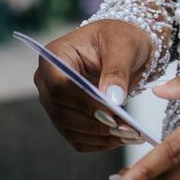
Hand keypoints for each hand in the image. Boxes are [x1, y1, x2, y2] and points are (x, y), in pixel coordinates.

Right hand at [33, 19, 152, 151]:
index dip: (85, 103)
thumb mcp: (123, 46)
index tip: (112, 114)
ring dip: (100, 137)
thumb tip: (112, 100)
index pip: (61, 86)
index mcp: (55, 56)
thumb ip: (116, 71)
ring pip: (70, 129)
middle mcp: (48, 81)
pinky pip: (77, 137)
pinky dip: (99, 142)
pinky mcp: (67, 116)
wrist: (124, 45)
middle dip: (97, 124)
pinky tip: (121, 138)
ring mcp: (55, 102)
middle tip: (128, 130)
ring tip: (131, 135)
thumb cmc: (121, 37)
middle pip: (63, 112)